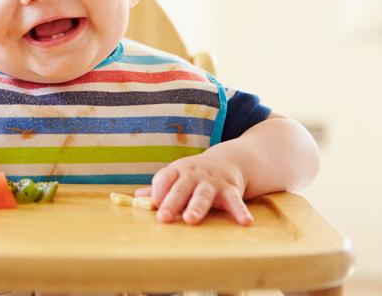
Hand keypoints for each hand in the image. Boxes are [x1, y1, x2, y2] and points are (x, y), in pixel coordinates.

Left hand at [136, 152, 252, 225]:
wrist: (228, 160)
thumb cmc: (195, 174)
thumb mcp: (177, 176)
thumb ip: (160, 188)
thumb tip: (137, 198)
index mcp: (178, 171)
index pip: (164, 178)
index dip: (157, 190)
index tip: (152, 204)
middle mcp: (194, 175)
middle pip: (181, 189)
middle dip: (172, 203)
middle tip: (163, 218)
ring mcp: (212, 182)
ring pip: (203, 195)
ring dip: (197, 207)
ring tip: (191, 219)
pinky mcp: (230, 189)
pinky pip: (235, 201)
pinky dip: (240, 211)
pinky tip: (244, 222)